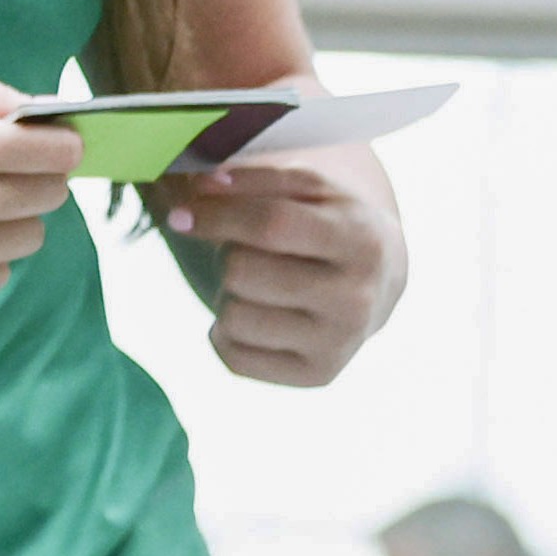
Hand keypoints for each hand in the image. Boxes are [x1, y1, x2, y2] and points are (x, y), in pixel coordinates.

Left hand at [149, 144, 405, 386]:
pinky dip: (225, 334)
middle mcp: (357, 299)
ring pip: (233, 317)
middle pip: (242, 272)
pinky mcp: (317, 376)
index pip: (272, 225)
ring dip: (228, 295)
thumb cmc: (327, 223)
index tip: (179, 216)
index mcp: (362, 240)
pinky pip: (233, 357)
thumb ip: (253, 179)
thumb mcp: (306, 188)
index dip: (215, 216)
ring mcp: (339, 344)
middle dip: (227, 254)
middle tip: (246, 252)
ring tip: (257, 284)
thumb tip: (200, 188)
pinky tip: (255, 315)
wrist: (377, 282)